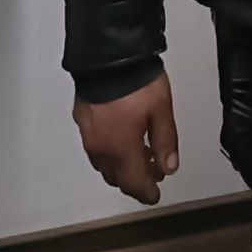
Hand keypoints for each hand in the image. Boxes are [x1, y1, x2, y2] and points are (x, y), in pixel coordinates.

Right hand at [73, 72, 178, 204]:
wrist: (107, 56)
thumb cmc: (138, 82)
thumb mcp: (161, 109)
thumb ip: (165, 140)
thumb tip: (169, 167)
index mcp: (121, 149)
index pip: (133, 183)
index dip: (146, 192)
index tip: (155, 195)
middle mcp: (100, 148)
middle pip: (117, 177)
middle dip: (135, 179)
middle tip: (152, 172)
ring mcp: (88, 134)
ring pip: (104, 164)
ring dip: (121, 166)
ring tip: (140, 154)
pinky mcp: (82, 119)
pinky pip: (95, 146)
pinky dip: (110, 151)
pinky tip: (120, 137)